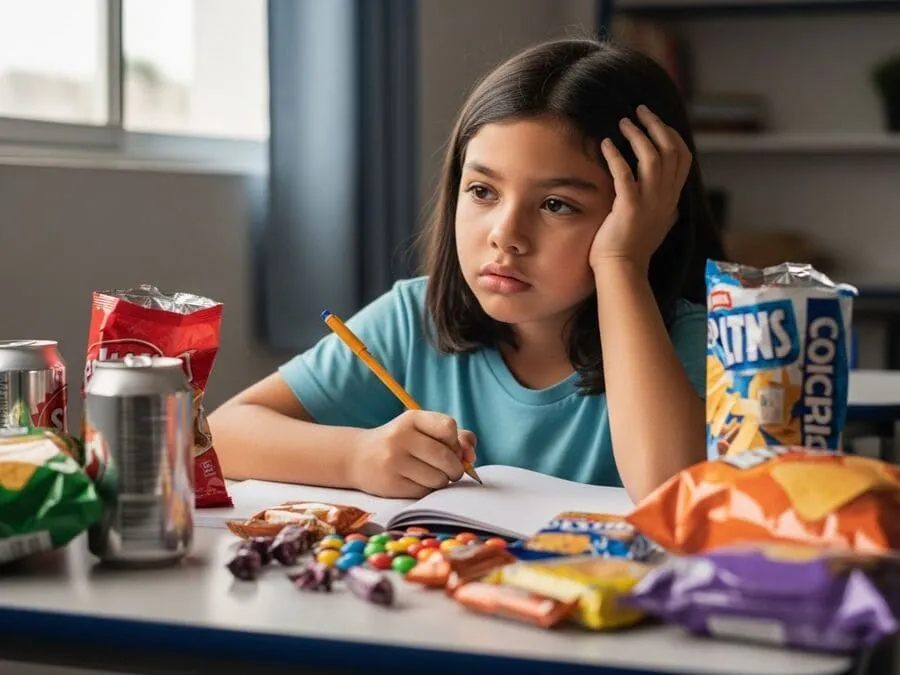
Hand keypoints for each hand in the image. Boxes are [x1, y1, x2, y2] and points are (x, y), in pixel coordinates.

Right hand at [350, 410, 476, 497]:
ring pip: (438, 479)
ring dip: (441, 481)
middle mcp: (400, 437)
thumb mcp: (422, 430)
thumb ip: (455, 437)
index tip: (449, 447)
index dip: (455, 441)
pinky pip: (425, 493)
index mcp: (411, 418)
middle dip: (455, 468)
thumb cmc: (400, 443)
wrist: (358, 457)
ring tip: (429, 475)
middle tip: (450, 470)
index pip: (448, 427)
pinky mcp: (390, 484)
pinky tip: (416, 483)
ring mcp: (393, 461)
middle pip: (447, 457)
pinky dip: (427, 491)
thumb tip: (471, 455)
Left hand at [589, 105, 692, 272]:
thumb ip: (667, 209)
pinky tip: (606, 144)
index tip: (657, 121)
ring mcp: (649, 201)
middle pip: (670, 150)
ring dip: (637, 135)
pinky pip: (625, 174)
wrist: (623, 270)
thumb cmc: (635, 249)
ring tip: (622, 122)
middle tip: (640, 111)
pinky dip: (616, 156)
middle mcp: (665, 197)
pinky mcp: (629, 207)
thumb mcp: (660, 225)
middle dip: (656, 126)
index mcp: (672, 198)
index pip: (683, 157)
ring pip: (652, 157)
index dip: (672, 135)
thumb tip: (674, 203)